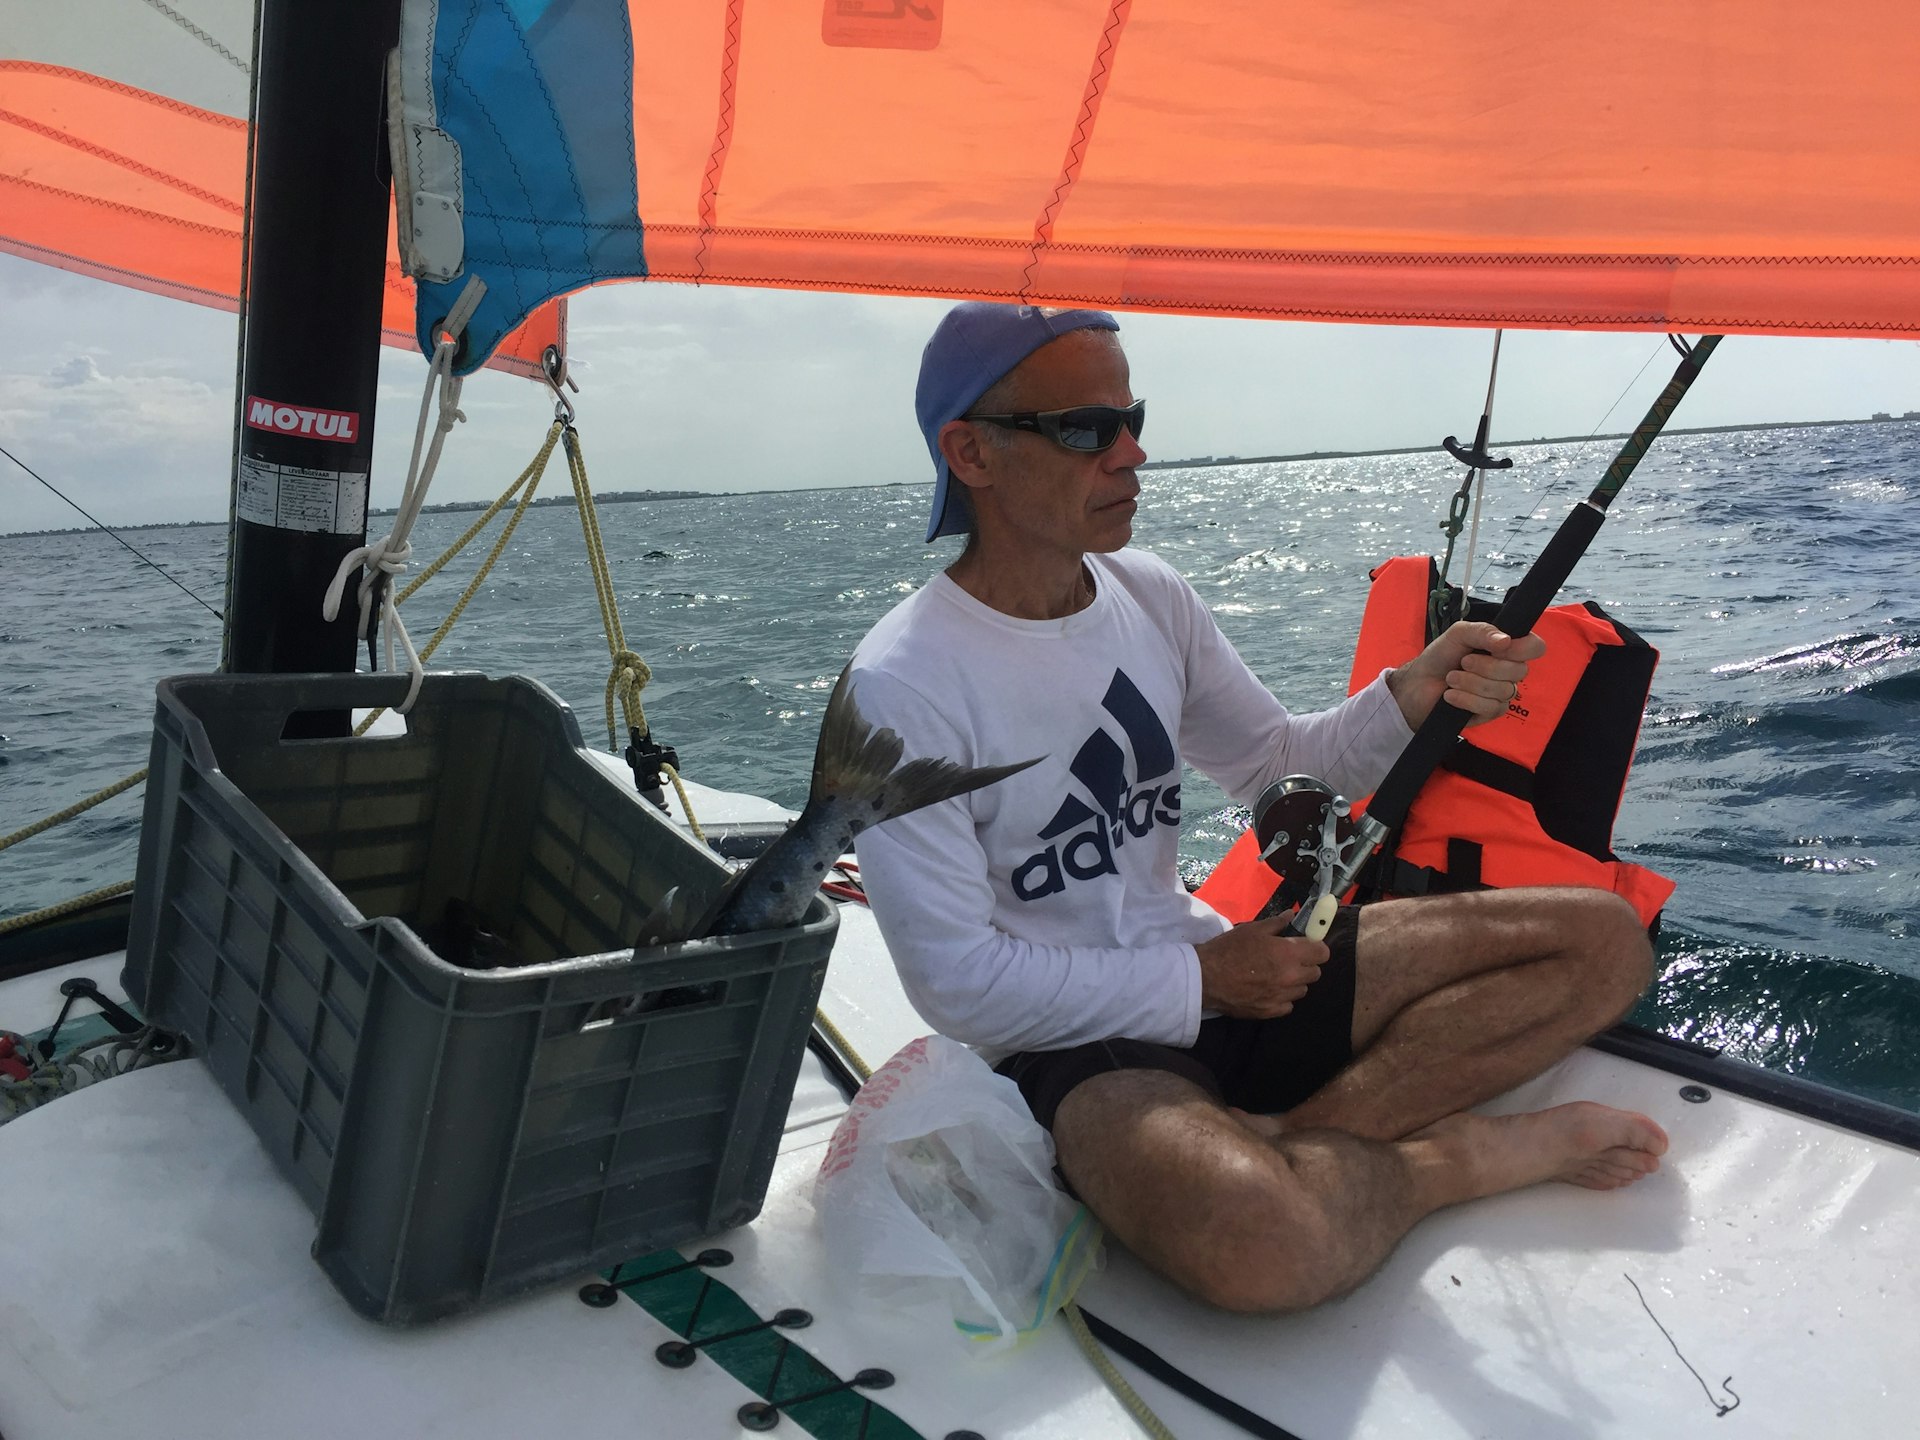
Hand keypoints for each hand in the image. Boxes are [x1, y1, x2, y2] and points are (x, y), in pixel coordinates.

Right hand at [1195, 918, 1328, 1018]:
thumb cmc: (1229, 949)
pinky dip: (1283, 998)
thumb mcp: (1252, 929)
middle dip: (1306, 965)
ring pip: (1302, 990)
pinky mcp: (1271, 1011)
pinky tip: (1269, 991)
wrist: (1206, 977)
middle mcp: (1291, 976)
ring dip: (1295, 982)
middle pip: (1316, 973)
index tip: (1307, 946)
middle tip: (1289, 960)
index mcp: (1288, 953)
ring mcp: (1282, 996)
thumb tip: (1291, 915)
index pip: (1322, 953)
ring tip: (1277, 976)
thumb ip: (1276, 923)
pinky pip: (1288, 1005)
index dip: (1316, 948)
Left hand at [1386, 620, 1544, 729]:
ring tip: (1452, 678)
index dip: (1522, 648)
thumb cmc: (1440, 657)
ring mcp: (1501, 693)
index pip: (1536, 647)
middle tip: (1463, 662)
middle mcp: (1509, 671)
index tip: (1498, 648)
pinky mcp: (1489, 713)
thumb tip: (1506, 641)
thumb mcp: (1458, 634)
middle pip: (1519, 670)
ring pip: (1503, 690)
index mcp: (1507, 648)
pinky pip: (1491, 707)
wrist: (1418, 684)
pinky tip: (1451, 696)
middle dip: (1486, 666)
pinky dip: (1467, 699)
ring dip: (1471, 683)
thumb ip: (1482, 631)